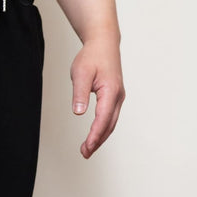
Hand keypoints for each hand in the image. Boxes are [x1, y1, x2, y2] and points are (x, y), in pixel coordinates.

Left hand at [71, 35, 125, 158]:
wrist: (103, 43)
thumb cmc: (92, 56)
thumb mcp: (81, 73)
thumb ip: (79, 94)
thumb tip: (79, 113)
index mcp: (111, 91)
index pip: (103, 119)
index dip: (95, 135)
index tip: (87, 147)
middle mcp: (118, 96)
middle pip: (109, 125)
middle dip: (97, 141)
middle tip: (85, 154)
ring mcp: (118, 97)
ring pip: (111, 123)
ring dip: (100, 137)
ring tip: (87, 150)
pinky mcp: (114, 97)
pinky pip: (110, 117)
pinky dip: (102, 129)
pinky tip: (94, 136)